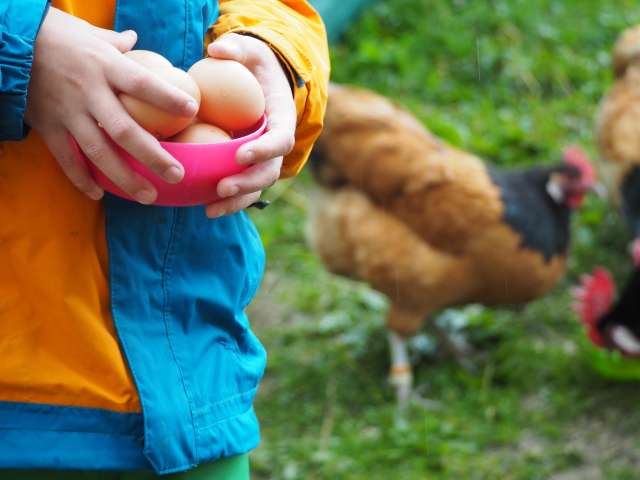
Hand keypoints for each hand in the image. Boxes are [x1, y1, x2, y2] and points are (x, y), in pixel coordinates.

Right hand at [25, 8, 198, 203]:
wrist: (8, 42)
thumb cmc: (57, 37)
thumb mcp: (90, 35)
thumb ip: (117, 44)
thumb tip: (136, 41)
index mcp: (105, 66)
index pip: (142, 83)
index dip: (167, 98)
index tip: (192, 110)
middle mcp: (89, 92)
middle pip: (125, 131)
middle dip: (153, 157)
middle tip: (177, 175)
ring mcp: (68, 113)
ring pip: (99, 153)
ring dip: (125, 178)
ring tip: (149, 196)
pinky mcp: (48, 127)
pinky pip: (67, 159)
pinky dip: (82, 179)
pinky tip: (100, 194)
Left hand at [205, 33, 295, 216]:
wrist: (258, 83)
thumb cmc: (254, 65)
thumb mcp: (250, 50)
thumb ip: (237, 47)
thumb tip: (217, 51)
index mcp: (283, 119)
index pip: (281, 139)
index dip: (264, 150)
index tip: (241, 155)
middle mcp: (275, 144)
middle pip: (269, 171)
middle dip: (247, 183)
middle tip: (221, 187)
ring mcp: (262, 159)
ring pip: (255, 187)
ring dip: (236, 201)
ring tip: (210, 209)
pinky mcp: (246, 167)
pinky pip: (240, 188)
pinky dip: (226, 202)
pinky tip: (204, 209)